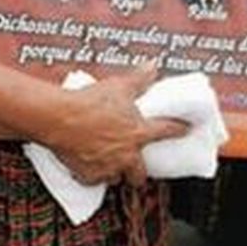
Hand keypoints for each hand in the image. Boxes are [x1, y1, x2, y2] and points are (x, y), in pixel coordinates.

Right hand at [44, 64, 186, 185]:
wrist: (60, 117)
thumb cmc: (89, 102)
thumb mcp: (119, 86)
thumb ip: (139, 79)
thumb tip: (152, 66)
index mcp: (138, 132)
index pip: (167, 131)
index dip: (179, 129)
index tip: (186, 129)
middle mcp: (127, 155)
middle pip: (140, 174)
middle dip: (140, 172)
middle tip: (137, 166)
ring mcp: (108, 167)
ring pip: (117, 177)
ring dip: (115, 172)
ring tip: (108, 164)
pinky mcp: (88, 175)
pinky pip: (94, 179)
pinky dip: (92, 174)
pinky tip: (87, 166)